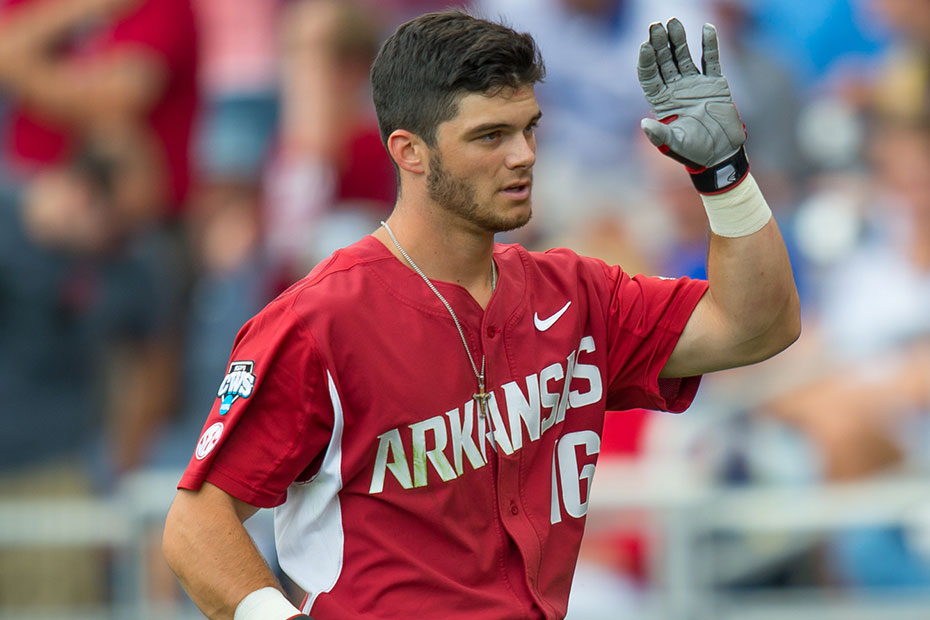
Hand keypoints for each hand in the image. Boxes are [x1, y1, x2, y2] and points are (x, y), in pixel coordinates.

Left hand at [638, 19, 744, 170]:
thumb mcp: (675, 144)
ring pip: (684, 56)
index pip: (649, 76)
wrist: (722, 153)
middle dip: (660, 44)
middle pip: (664, 61)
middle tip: (656, 26)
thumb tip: (643, 124)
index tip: (645, 46)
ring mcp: (694, 84)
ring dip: (679, 40)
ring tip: (674, 22)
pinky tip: (706, 28)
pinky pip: (710, 60)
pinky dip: (709, 45)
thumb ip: (660, 135)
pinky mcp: (714, 83)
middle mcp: (675, 89)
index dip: (646, 61)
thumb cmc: (694, 152)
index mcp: (661, 102)